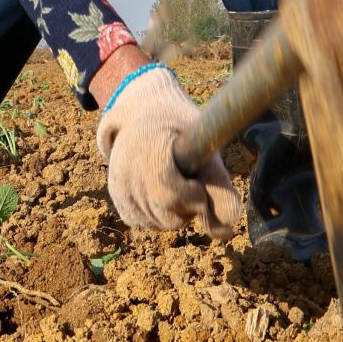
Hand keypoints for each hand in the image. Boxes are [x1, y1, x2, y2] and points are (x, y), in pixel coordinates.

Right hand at [95, 66, 239, 237]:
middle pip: (165, 214)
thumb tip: (226, 230)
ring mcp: (118, 182)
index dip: (193, 198)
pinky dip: (160, 215)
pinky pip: (144, 222)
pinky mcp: (116, 196)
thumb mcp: (205, 144)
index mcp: (149, 146)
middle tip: (195, 185)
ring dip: (176, 213)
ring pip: (156, 223)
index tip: (201, 186)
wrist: (146, 110)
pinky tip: (166, 192)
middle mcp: (127, 166)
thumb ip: (218, 184)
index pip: (169, 193)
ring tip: (181, 184)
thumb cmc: (182, 128)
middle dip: (189, 208)